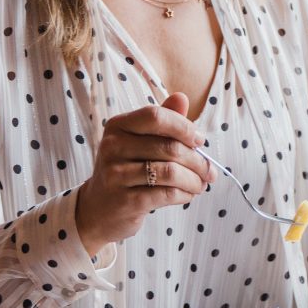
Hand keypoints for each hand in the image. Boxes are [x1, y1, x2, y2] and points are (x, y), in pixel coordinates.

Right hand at [73, 95, 216, 249]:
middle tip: (210, 171)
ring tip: (201, 184)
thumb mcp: (139, 142)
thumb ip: (162, 120)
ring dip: (194, 180)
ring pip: (171, 172)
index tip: (199, 141)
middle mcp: (112, 147)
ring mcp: (116, 175)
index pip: (156, 116)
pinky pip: (166, 194)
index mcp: (118, 126)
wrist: (98, 209)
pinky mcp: (125, 201)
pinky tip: (189, 194)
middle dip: (198, 160)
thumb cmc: (126, 170)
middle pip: (169, 147)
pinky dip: (185, 194)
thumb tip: (182, 98)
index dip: (184, 127)